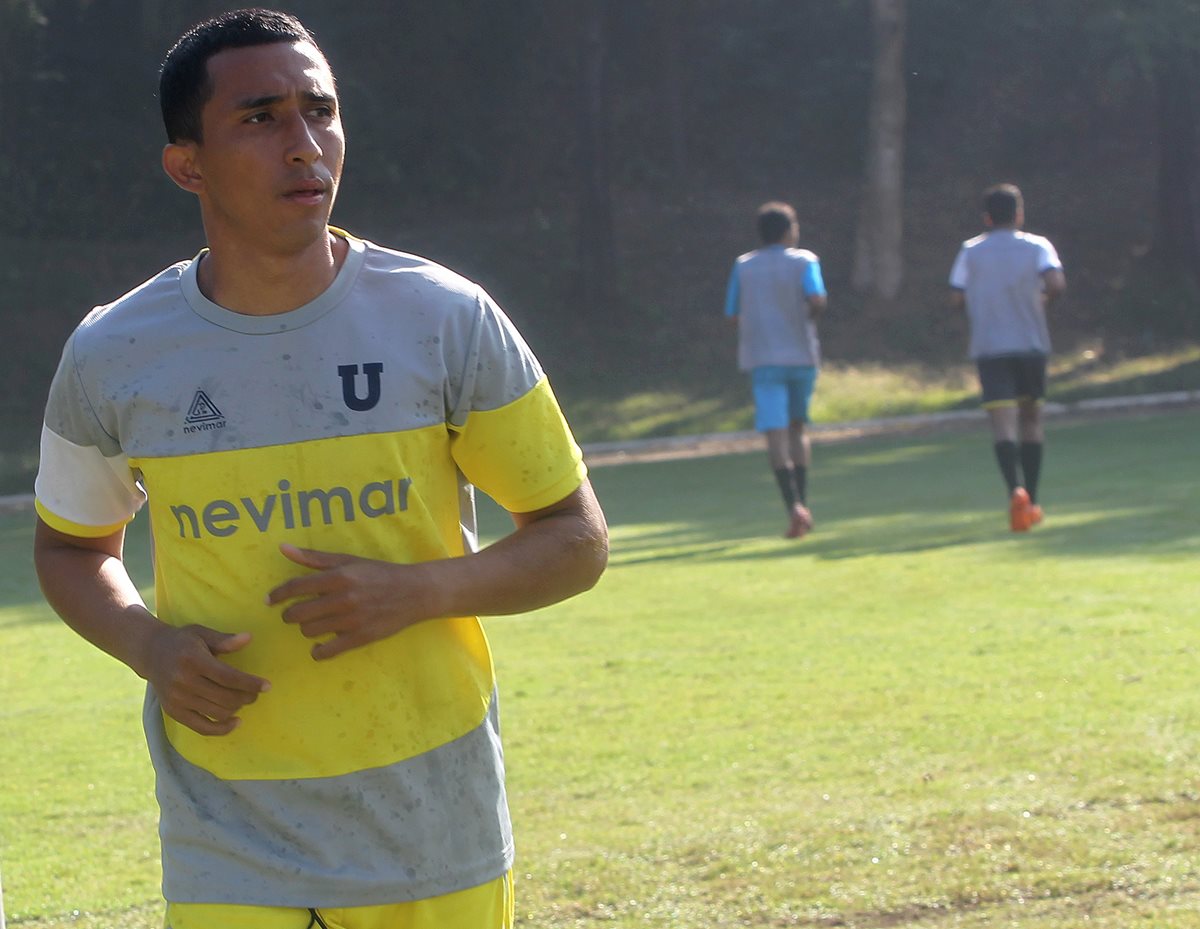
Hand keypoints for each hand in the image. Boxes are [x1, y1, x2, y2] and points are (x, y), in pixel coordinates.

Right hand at [144, 624, 269, 735]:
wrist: (150, 652)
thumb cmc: (182, 641)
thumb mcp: (202, 633)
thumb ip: (224, 639)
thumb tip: (248, 638)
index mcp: (193, 661)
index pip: (228, 677)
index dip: (250, 683)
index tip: (267, 686)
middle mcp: (183, 682)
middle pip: (225, 697)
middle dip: (246, 697)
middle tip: (256, 693)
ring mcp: (177, 699)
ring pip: (216, 713)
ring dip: (236, 709)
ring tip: (244, 701)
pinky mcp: (173, 712)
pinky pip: (201, 727)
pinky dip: (221, 729)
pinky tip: (236, 722)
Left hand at [266, 544, 434, 660]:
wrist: (414, 592)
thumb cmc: (378, 573)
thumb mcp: (348, 560)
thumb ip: (314, 558)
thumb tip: (283, 548)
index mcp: (338, 576)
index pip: (296, 587)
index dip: (278, 594)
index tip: (270, 600)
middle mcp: (343, 598)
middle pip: (298, 613)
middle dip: (291, 614)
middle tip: (295, 613)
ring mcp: (351, 620)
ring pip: (309, 631)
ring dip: (306, 629)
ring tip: (314, 624)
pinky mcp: (360, 638)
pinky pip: (326, 651)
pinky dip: (318, 651)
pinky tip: (321, 645)